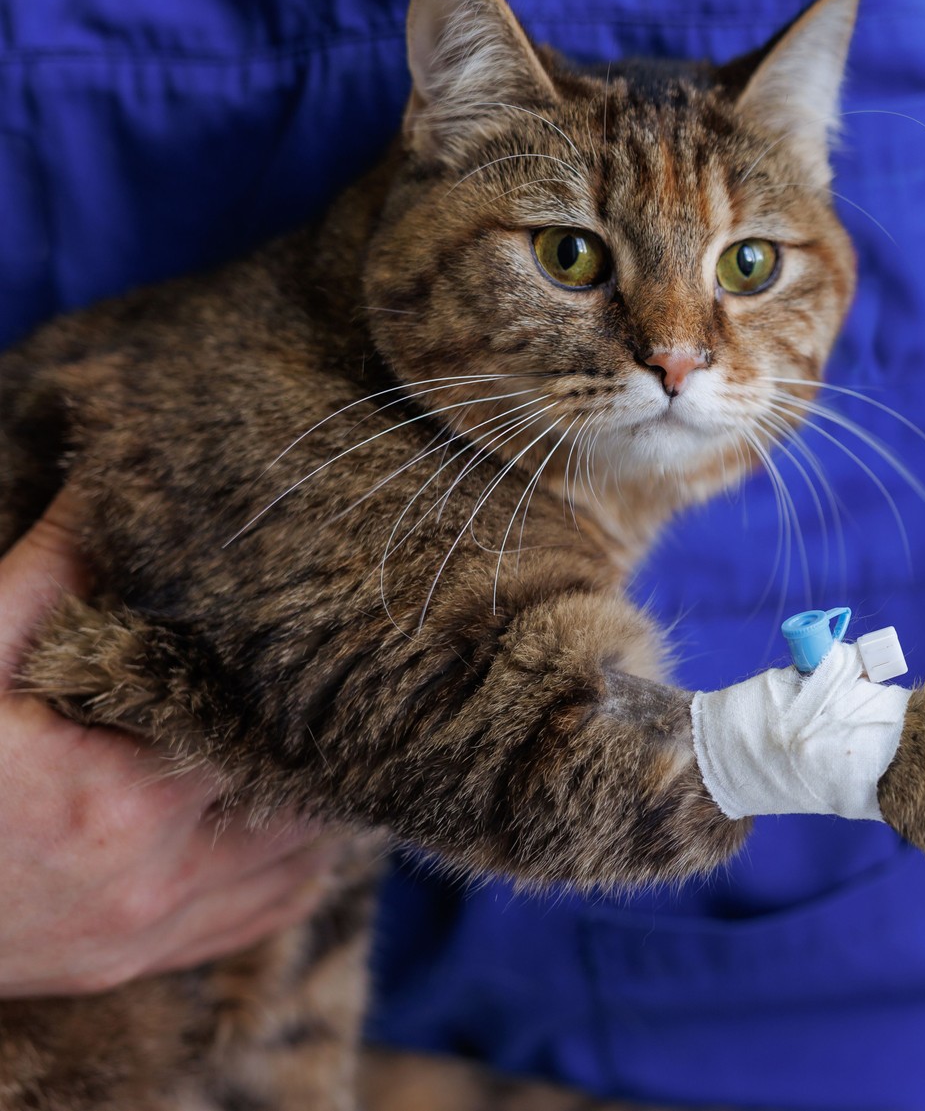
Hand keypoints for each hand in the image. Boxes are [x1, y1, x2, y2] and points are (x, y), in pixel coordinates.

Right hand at [0, 492, 340, 997]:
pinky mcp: (134, 965)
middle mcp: (151, 875)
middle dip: (322, 743)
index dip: (297, 677)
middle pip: (303, 801)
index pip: (267, 724)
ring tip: (328, 741)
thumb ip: (48, 576)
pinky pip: (264, 918)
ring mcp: (148, 932)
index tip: (321, 633)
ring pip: (301, 866)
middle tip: (350, 683)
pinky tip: (295, 819)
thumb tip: (107, 486)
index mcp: (116, 795)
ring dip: (319, 807)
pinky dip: (294, 869)